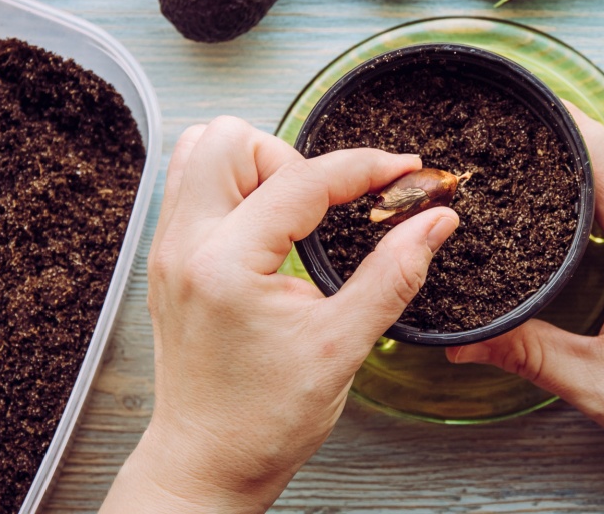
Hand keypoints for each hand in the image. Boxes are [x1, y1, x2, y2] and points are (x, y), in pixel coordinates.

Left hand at [102, 117, 457, 512]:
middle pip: (230, 139)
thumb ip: (394, 274)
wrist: (207, 463)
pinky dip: (232, 186)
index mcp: (227, 265)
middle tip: (326, 203)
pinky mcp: (168, 260)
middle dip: (291, 156)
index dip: (364, 167)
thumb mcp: (343, 346)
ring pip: (199, 150)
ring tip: (294, 210)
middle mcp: (186, 246)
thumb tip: (435, 221)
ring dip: (254, 164)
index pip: (301, 181)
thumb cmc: (264, 419)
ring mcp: (169, 250)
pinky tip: (268, 226)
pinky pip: (190, 186)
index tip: (403, 171)